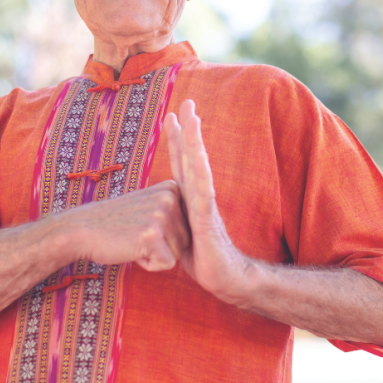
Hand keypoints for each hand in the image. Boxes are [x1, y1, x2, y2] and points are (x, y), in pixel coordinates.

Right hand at [62, 181, 190, 271]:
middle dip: (162, 247)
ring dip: (155, 255)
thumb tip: (200, 217)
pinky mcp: (153, 236)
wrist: (82, 229)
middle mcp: (170, 197)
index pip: (188, 225)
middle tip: (136, 235)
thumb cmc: (116, 223)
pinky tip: (131, 249)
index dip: (166, 234)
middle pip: (185, 241)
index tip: (143, 224)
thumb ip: (171, 207)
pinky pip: (166, 264)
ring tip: (133, 240)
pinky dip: (149, 265)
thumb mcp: (148, 204)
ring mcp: (162, 215)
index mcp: (172, 188)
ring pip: (177, 254)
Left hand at [164, 100, 250, 303]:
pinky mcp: (209, 221)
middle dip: (188, 129)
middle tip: (188, 103)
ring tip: (193, 120)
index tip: (169, 116)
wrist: (225, 279)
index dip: (175, 139)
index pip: (182, 162)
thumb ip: (172, 215)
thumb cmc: (203, 257)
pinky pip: (204, 193)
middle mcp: (199, 196)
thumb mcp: (181, 230)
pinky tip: (199, 156)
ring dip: (195, 142)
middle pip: (192, 156)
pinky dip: (202, 173)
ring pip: (199, 168)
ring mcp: (206, 206)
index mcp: (190, 197)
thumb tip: (157, 209)